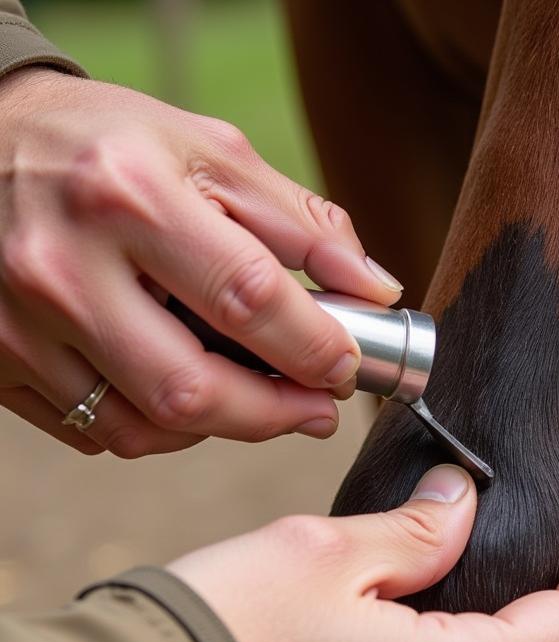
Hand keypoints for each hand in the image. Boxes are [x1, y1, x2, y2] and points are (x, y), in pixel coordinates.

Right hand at [0, 68, 403, 456]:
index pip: (246, 297)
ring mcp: (20, 326)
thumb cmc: (106, 144)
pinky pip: (97, 433)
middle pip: (190, 390)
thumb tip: (375, 288)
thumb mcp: (208, 152)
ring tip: (253, 398)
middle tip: (315, 410)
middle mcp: (62, 268)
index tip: (345, 368)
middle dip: (273, 414)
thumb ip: (300, 224)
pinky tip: (183, 392)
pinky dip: (157, 428)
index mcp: (127, 196)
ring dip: (218, 427)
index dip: (314, 348)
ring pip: (144, 428)